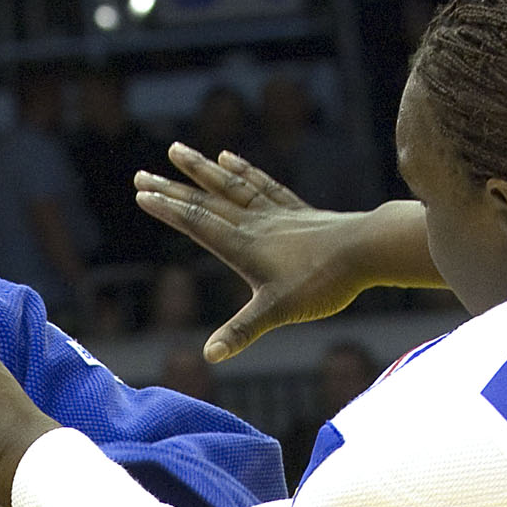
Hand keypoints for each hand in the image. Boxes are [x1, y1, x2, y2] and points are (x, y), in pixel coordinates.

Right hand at [135, 143, 373, 360]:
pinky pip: (261, 184)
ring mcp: (276, 214)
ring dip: (202, 169)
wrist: (366, 252)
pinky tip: (229, 158)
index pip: (198, 223)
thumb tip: (209, 355)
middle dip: (172, 189)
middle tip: (140, 174)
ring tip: (179, 151)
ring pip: (230, 185)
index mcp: (244, 246)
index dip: (169, 209)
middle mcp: (255, 224)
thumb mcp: (278, 311)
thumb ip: (242, 331)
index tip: (142, 194)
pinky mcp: (296, 211)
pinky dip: (242, 171)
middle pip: (206, 201)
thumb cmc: (322, 282)